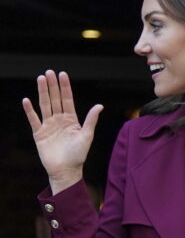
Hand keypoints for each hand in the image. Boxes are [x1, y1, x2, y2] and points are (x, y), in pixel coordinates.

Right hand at [22, 70, 102, 193]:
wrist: (66, 170)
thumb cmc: (79, 154)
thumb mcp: (87, 135)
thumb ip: (91, 120)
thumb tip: (100, 105)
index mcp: (72, 119)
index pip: (67, 99)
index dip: (65, 87)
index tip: (62, 74)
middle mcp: (59, 120)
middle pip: (55, 99)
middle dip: (52, 86)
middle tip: (49, 72)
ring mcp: (49, 126)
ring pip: (45, 105)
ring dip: (42, 92)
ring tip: (40, 79)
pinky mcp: (39, 134)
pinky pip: (34, 120)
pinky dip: (30, 110)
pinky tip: (26, 100)